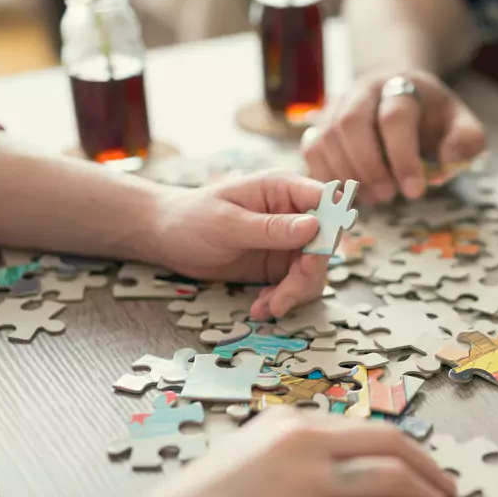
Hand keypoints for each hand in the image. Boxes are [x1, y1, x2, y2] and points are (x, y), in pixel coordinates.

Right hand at [127, 408, 460, 496]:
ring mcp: (308, 485)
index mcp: (287, 422)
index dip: (406, 449)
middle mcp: (302, 444)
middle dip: (433, 468)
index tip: (424, 466)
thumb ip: (286, 454)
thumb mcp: (239, 457)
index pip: (365, 427)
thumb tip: (334, 468)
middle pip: (393, 444)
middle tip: (452, 490)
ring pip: (396, 481)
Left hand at [150, 172, 328, 318]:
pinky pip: (296, 286)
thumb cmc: (190, 218)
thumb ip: (271, 228)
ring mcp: (288, 242)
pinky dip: (282, 300)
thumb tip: (314, 227)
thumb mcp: (227, 224)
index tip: (317, 258)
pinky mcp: (280, 265)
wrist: (166, 238)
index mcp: (282, 189)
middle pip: (323, 246)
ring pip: (313, 271)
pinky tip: (260, 306)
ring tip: (265, 307)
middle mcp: (293, 214)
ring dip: (293, 294)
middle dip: (306, 277)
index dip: (331, 228)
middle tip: (281, 301)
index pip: (325, 202)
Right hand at [302, 69, 485, 204]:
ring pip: (327, 137)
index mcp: (401, 84)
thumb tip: (449, 159)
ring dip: (347, 174)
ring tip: (372, 198)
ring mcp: (337, 105)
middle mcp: (363, 90)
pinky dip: (326, 177)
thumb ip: (467, 140)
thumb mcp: (461, 124)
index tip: (416, 192)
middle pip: (352, 123)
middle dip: (369, 166)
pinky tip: (348, 195)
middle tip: (388, 197)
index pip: (395, 117)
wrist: (404, 96)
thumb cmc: (433, 119)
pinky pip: (311, 150)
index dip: (403, 157)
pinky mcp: (321, 124)